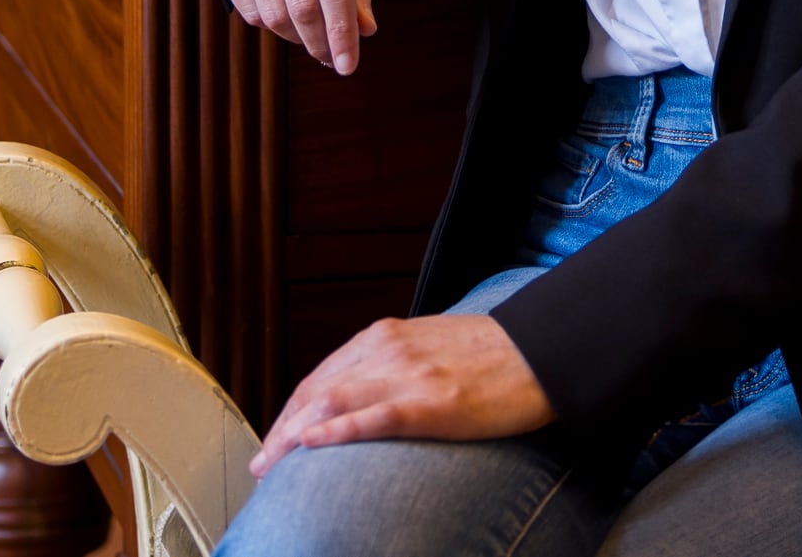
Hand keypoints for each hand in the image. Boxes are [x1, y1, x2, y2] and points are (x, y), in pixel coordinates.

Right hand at [216, 0, 377, 74]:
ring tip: (311, 37)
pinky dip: (269, 24)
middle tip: (331, 58)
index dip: (342, 30)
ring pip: (272, 11)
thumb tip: (364, 31)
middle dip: (320, 41)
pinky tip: (284, 16)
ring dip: (295, 37)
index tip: (349, 64)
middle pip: (302, 2)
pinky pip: (247, 7)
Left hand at [248, 314, 554, 475]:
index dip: (291, 409)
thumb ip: (393, 364)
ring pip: (331, 401)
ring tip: (272, 464)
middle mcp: (388, 350)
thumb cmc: (491, 354)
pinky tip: (313, 444)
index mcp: (386, 336)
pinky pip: (372, 416)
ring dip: (292, 435)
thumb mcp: (429, 347)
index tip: (276, 436)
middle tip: (262, 462)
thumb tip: (363, 393)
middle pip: (316, 389)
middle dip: (281, 427)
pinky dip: (336, 429)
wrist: (539, 352)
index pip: (322, 375)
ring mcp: (408, 375)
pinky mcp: (430, 402)